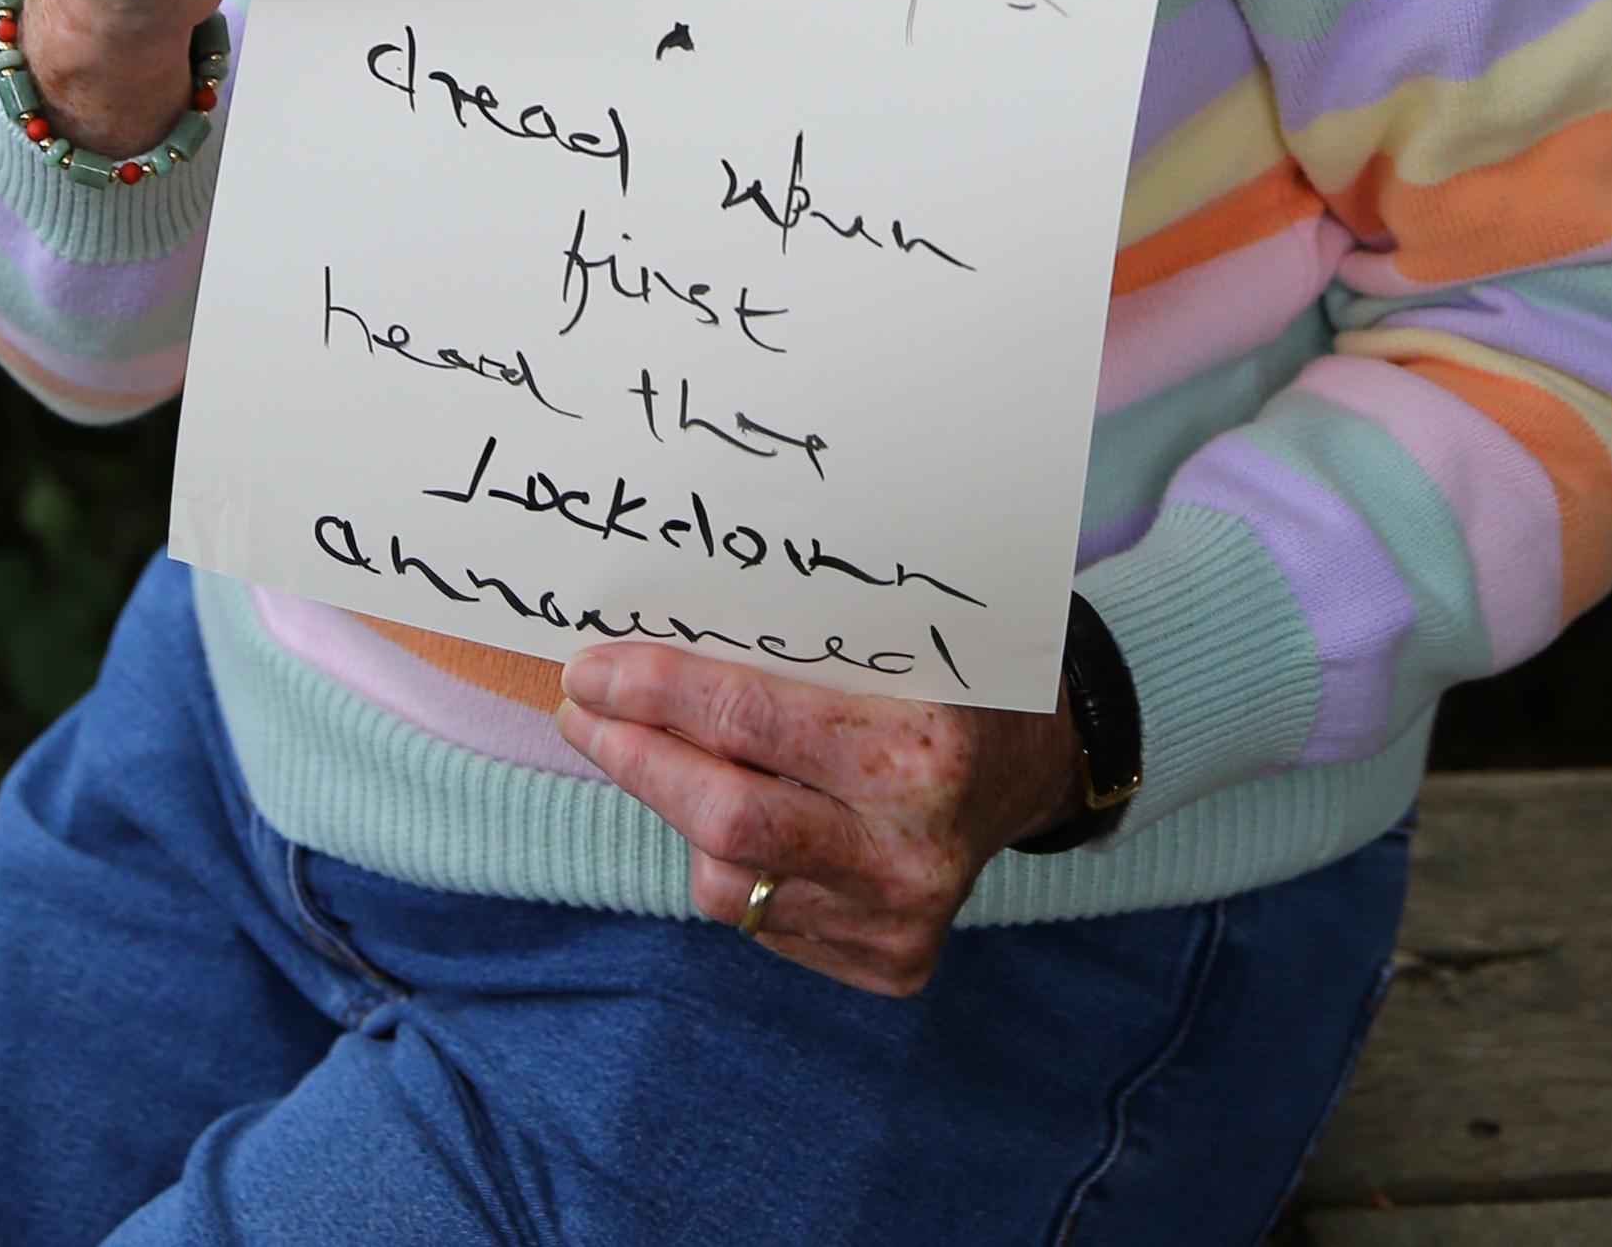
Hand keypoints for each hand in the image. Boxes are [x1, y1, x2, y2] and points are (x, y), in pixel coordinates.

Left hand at [554, 648, 1084, 996]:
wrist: (1031, 770)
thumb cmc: (940, 682)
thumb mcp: (883, 646)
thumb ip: (785, 655)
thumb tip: (644, 650)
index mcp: (918, 749)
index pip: (748, 721)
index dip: (654, 693)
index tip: (589, 669)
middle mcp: (909, 847)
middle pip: (724, 815)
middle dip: (634, 759)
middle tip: (580, 714)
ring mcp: (897, 919)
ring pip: (727, 880)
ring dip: (677, 813)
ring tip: (662, 762)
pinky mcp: (888, 965)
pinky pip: (763, 918)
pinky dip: (734, 864)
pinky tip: (741, 823)